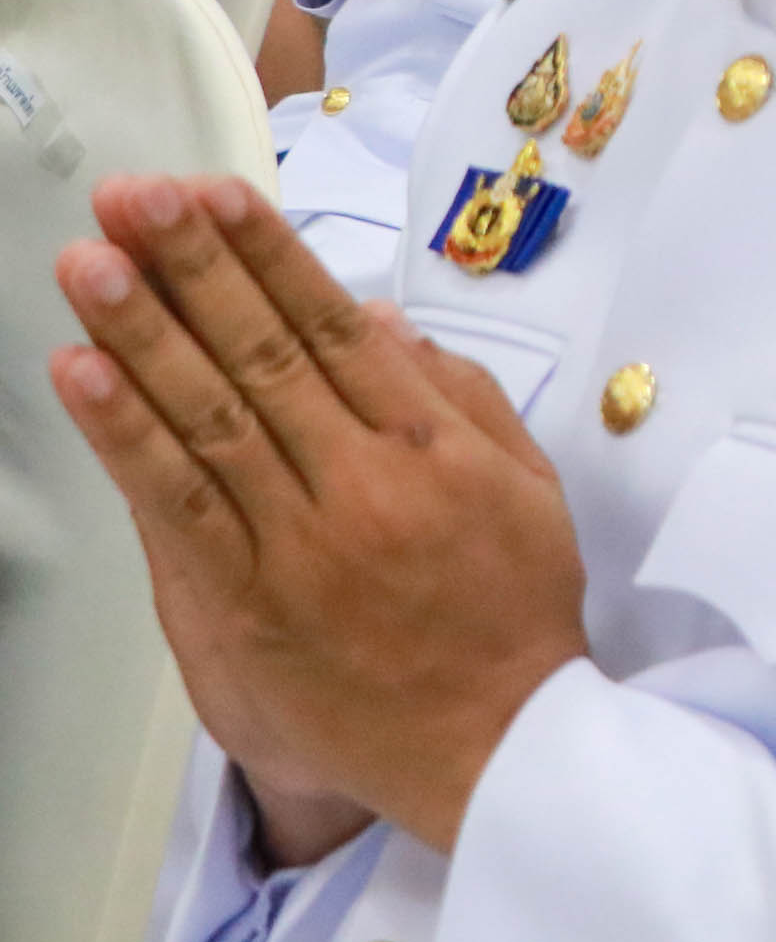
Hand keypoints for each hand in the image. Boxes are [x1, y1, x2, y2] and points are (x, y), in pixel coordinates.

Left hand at [52, 176, 589, 857]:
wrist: (495, 747)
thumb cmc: (511, 617)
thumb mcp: (526, 491)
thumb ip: (460, 400)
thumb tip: (381, 323)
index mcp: (434, 448)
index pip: (335, 327)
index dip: (268, 255)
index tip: (216, 194)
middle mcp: (364, 483)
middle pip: (263, 354)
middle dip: (192, 266)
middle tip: (135, 197)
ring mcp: (300, 543)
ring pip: (211, 417)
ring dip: (142, 331)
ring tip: (89, 261)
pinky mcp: (245, 604)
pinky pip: (178, 505)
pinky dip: (126, 435)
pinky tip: (84, 372)